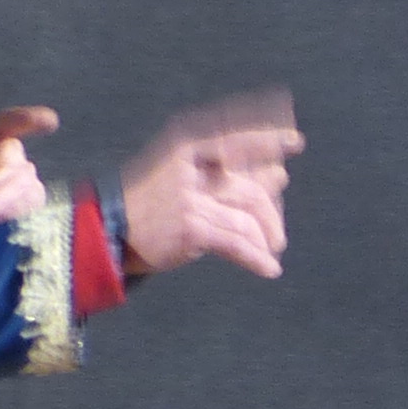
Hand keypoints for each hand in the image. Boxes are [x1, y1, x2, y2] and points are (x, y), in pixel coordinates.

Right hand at [113, 91, 302, 278]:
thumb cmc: (155, 203)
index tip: (296, 142)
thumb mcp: (188, 177)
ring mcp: (189, 197)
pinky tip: (269, 269)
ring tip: (271, 252)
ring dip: (265, 240)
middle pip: (250, 189)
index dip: (269, 140)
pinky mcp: (190, 228)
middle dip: (271, 215)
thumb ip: (230, 174)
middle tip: (278, 236)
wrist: (111, 230)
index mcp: (189, 147)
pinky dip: (256, 258)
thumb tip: (281, 173)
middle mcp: (190, 167)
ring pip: (246, 219)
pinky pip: (236, 243)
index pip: (238, 139)